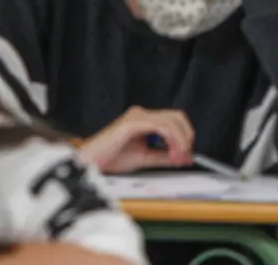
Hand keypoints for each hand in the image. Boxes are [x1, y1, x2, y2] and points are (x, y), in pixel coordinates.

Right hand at [79, 106, 194, 173]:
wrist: (90, 162)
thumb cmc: (110, 159)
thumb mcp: (144, 158)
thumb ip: (163, 157)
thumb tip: (184, 158)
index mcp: (144, 120)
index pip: (174, 119)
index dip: (186, 135)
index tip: (187, 154)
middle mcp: (141, 114)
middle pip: (177, 116)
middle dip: (187, 136)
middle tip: (186, 155)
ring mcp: (137, 116)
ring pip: (172, 120)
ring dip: (180, 140)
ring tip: (178, 156)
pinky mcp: (133, 122)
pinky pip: (161, 126)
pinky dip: (171, 139)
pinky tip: (171, 152)